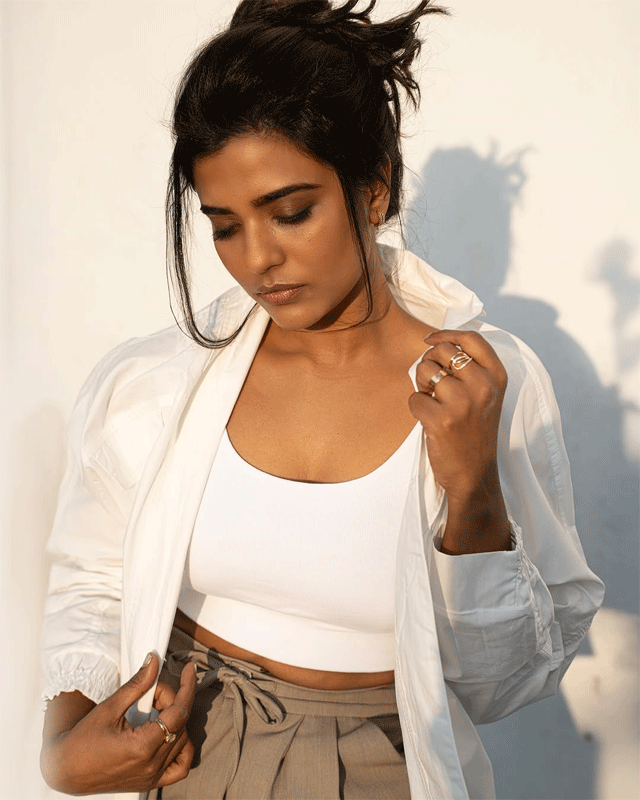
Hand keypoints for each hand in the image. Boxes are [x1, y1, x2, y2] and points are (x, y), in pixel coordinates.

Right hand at [41, 653, 196, 794]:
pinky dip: (182, 748)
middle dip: (172, 700)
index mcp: (142, 747)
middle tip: (153, 690)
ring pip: (182, 741)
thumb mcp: (110, 707)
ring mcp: (152, 777)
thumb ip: (137, 685)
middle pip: (180, 723)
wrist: (65, 769)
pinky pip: (179, 768)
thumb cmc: (82, 740)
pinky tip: (171, 734)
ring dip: (175, 719)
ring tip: (155, 709)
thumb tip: (154, 662)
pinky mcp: (149, 782)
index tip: (190, 670)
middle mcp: (151, 765)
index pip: (179, 712)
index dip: (187, 687)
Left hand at [409, 330, 510, 552]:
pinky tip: (429, 421)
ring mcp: (463, 403)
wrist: (474, 474)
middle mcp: (483, 386)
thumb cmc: (475, 431)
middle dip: (429, 364)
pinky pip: (414, 398)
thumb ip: (470, 369)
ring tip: (434, 404)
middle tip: (435, 387)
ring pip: (423, 370)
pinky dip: (416, 408)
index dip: (445, 334)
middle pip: (441, 351)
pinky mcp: (442, 420)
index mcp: (497, 376)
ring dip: (421, 386)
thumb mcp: (486, 395)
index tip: (429, 340)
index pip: (471, 338)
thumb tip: (435, 343)